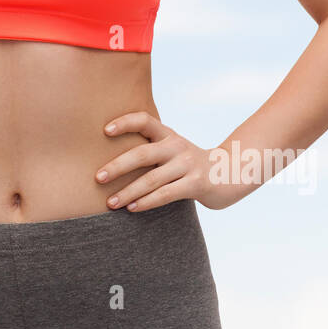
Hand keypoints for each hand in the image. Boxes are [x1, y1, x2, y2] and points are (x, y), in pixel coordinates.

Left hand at [95, 112, 238, 211]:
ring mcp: (188, 164)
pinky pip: (166, 194)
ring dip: (128, 192)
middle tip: (98, 178)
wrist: (229, 174)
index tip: (104, 131)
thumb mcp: (171, 150)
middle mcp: (177, 146)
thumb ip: (149, 150)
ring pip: (152, 179)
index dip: (124, 122)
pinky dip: (147, 202)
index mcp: (168, 134)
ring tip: (111, 203)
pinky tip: (132, 208)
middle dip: (117, 166)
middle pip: (142, 154)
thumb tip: (108, 162)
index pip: (144, 120)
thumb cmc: (188, 165)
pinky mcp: (196, 183)